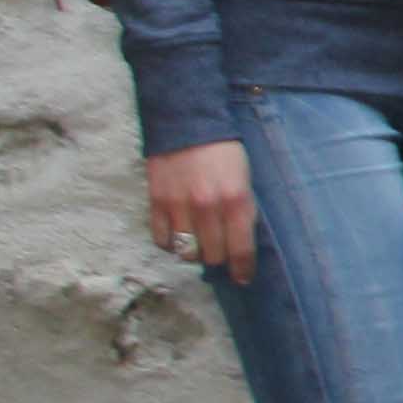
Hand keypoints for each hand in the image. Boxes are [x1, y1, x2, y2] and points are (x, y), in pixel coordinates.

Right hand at [147, 140, 255, 280]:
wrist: (187, 124)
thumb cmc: (224, 153)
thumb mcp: (246, 180)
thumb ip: (243, 211)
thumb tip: (241, 243)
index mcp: (236, 200)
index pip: (240, 249)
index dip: (243, 268)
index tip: (243, 277)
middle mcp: (208, 208)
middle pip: (212, 256)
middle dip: (219, 258)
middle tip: (220, 250)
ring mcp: (179, 206)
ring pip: (186, 252)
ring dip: (194, 251)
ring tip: (199, 241)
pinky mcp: (156, 203)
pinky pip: (162, 240)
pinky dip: (170, 243)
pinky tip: (178, 234)